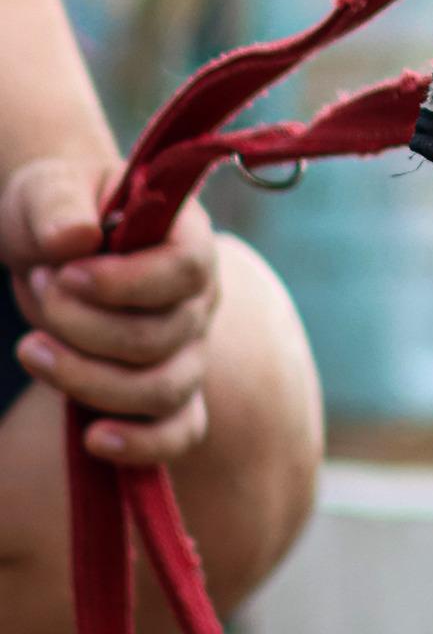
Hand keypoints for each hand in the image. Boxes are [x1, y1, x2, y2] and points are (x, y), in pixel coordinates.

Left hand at [0, 156, 219, 463]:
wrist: (53, 251)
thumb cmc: (57, 211)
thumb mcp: (47, 189)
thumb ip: (59, 202)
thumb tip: (75, 237)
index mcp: (188, 238)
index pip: (186, 270)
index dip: (127, 283)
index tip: (66, 274)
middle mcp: (199, 300)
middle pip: (164, 337)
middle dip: (85, 327)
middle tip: (39, 288)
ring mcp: (188, 351)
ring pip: (163, 389)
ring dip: (89, 380)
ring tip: (31, 350)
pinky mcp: (166, 394)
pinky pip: (178, 432)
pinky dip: (143, 444)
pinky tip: (94, 439)